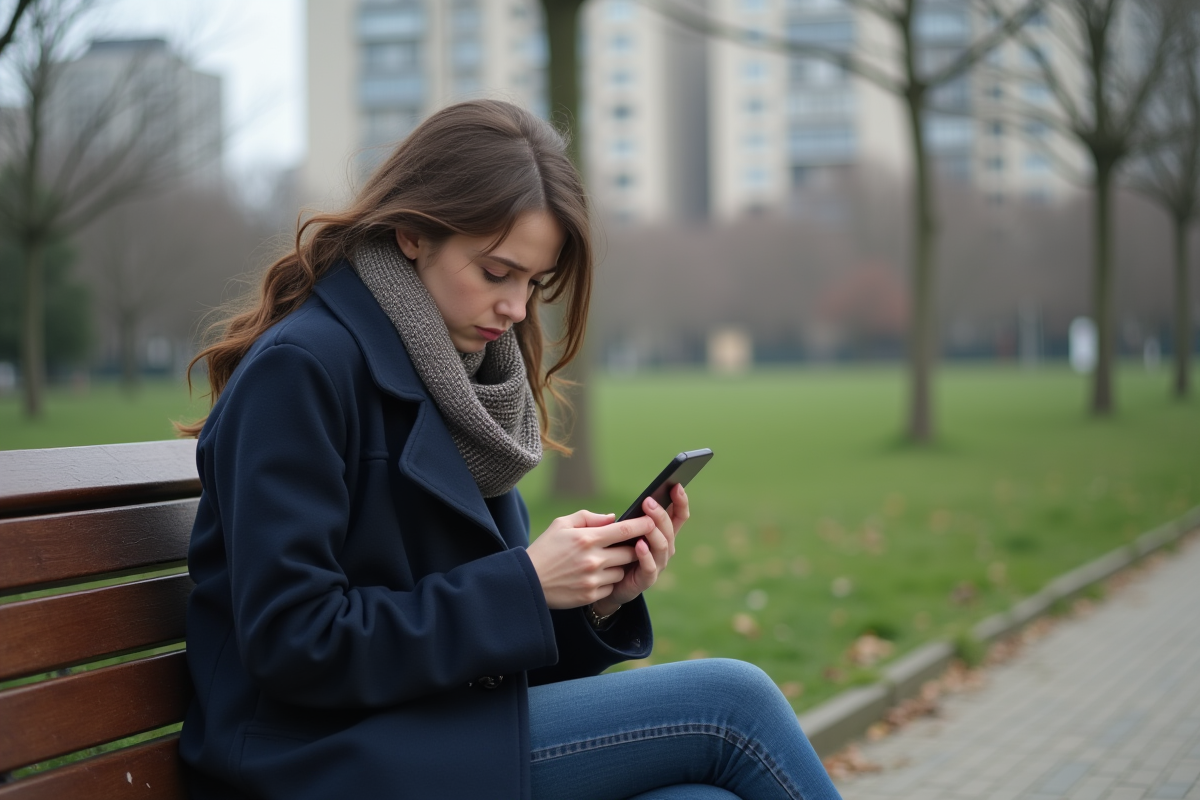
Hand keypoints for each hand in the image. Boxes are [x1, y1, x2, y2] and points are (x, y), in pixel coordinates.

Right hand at [525, 510, 655, 608]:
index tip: (652, 522)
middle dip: (633, 547)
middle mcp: (593, 558)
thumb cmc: (545, 549)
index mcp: (587, 538)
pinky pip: (611, 586)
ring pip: (622, 570)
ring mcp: (593, 579)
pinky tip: (594, 576)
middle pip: (630, 552)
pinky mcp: (590, 595)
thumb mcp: (561, 525)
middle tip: (630, 544)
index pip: (624, 530)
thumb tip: (613, 518)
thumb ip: (588, 518)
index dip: (642, 525)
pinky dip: (608, 580)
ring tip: (604, 561)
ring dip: (619, 565)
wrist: (527, 582)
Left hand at [595, 483, 690, 613]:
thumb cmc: (611, 555)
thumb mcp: (614, 535)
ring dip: (655, 532)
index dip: (680, 501)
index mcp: (660, 534)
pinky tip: (639, 545)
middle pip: (670, 528)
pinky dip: (646, 556)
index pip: (677, 516)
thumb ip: (615, 525)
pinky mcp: (647, 579)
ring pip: (663, 546)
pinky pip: (650, 567)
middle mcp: (663, 548)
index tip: (676, 485)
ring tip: (646, 520)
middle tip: (648, 502)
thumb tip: (612, 516)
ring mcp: (657, 564)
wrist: (604, 586)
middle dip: (661, 514)